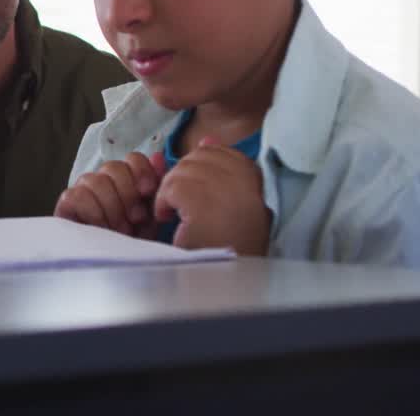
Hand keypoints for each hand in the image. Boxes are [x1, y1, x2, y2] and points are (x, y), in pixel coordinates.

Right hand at [55, 151, 162, 237]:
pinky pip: (78, 195)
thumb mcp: (153, 217)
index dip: (141, 171)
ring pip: (96, 180)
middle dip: (127, 194)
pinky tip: (101, 227)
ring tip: (119, 229)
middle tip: (135, 219)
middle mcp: (104, 180)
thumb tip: (158, 157)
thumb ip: (157, 188)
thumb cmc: (134, 242)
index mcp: (127, 181)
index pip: (132, 158)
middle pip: (114, 167)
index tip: (147, 191)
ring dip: (111, 207)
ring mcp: (84, 190)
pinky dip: (93, 211)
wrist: (114, 268)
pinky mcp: (67, 203)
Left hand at [154, 137, 269, 255]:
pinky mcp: (203, 203)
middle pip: (199, 158)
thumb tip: (207, 138)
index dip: (203, 171)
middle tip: (184, 206)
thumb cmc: (226, 245)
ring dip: (172, 192)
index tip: (199, 192)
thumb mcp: (229, 201)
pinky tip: (170, 219)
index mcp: (256, 178)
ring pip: (182, 170)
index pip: (222, 153)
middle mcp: (245, 180)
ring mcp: (225, 190)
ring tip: (178, 215)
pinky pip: (172, 187)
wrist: (222, 280)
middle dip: (184, 179)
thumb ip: (221, 166)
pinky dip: (164, 202)